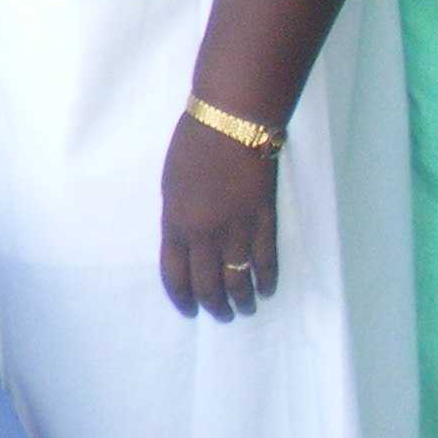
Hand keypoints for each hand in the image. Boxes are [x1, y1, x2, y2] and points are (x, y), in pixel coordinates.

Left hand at [160, 110, 279, 320]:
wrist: (231, 122)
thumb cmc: (193, 146)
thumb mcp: (170, 185)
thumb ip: (177, 218)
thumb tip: (184, 242)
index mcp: (175, 224)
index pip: (175, 275)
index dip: (182, 297)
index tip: (189, 310)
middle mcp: (204, 234)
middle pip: (208, 284)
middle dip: (214, 306)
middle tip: (221, 315)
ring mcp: (236, 229)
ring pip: (239, 280)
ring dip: (242, 300)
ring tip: (244, 309)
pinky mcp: (264, 220)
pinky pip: (266, 260)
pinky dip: (267, 280)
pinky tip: (267, 290)